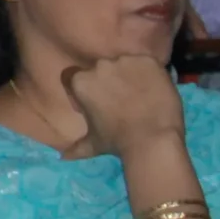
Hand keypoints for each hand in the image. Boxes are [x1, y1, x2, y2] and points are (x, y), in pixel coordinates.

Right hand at [63, 54, 185, 158]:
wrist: (152, 139)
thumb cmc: (117, 141)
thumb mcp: (93, 143)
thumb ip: (77, 146)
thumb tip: (63, 157)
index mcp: (79, 81)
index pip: (74, 76)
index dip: (85, 88)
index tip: (97, 102)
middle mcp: (99, 65)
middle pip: (102, 68)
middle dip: (110, 82)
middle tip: (124, 100)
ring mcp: (125, 61)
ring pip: (126, 64)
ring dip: (131, 76)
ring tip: (143, 97)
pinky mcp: (148, 61)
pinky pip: (149, 64)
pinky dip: (152, 74)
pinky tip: (156, 91)